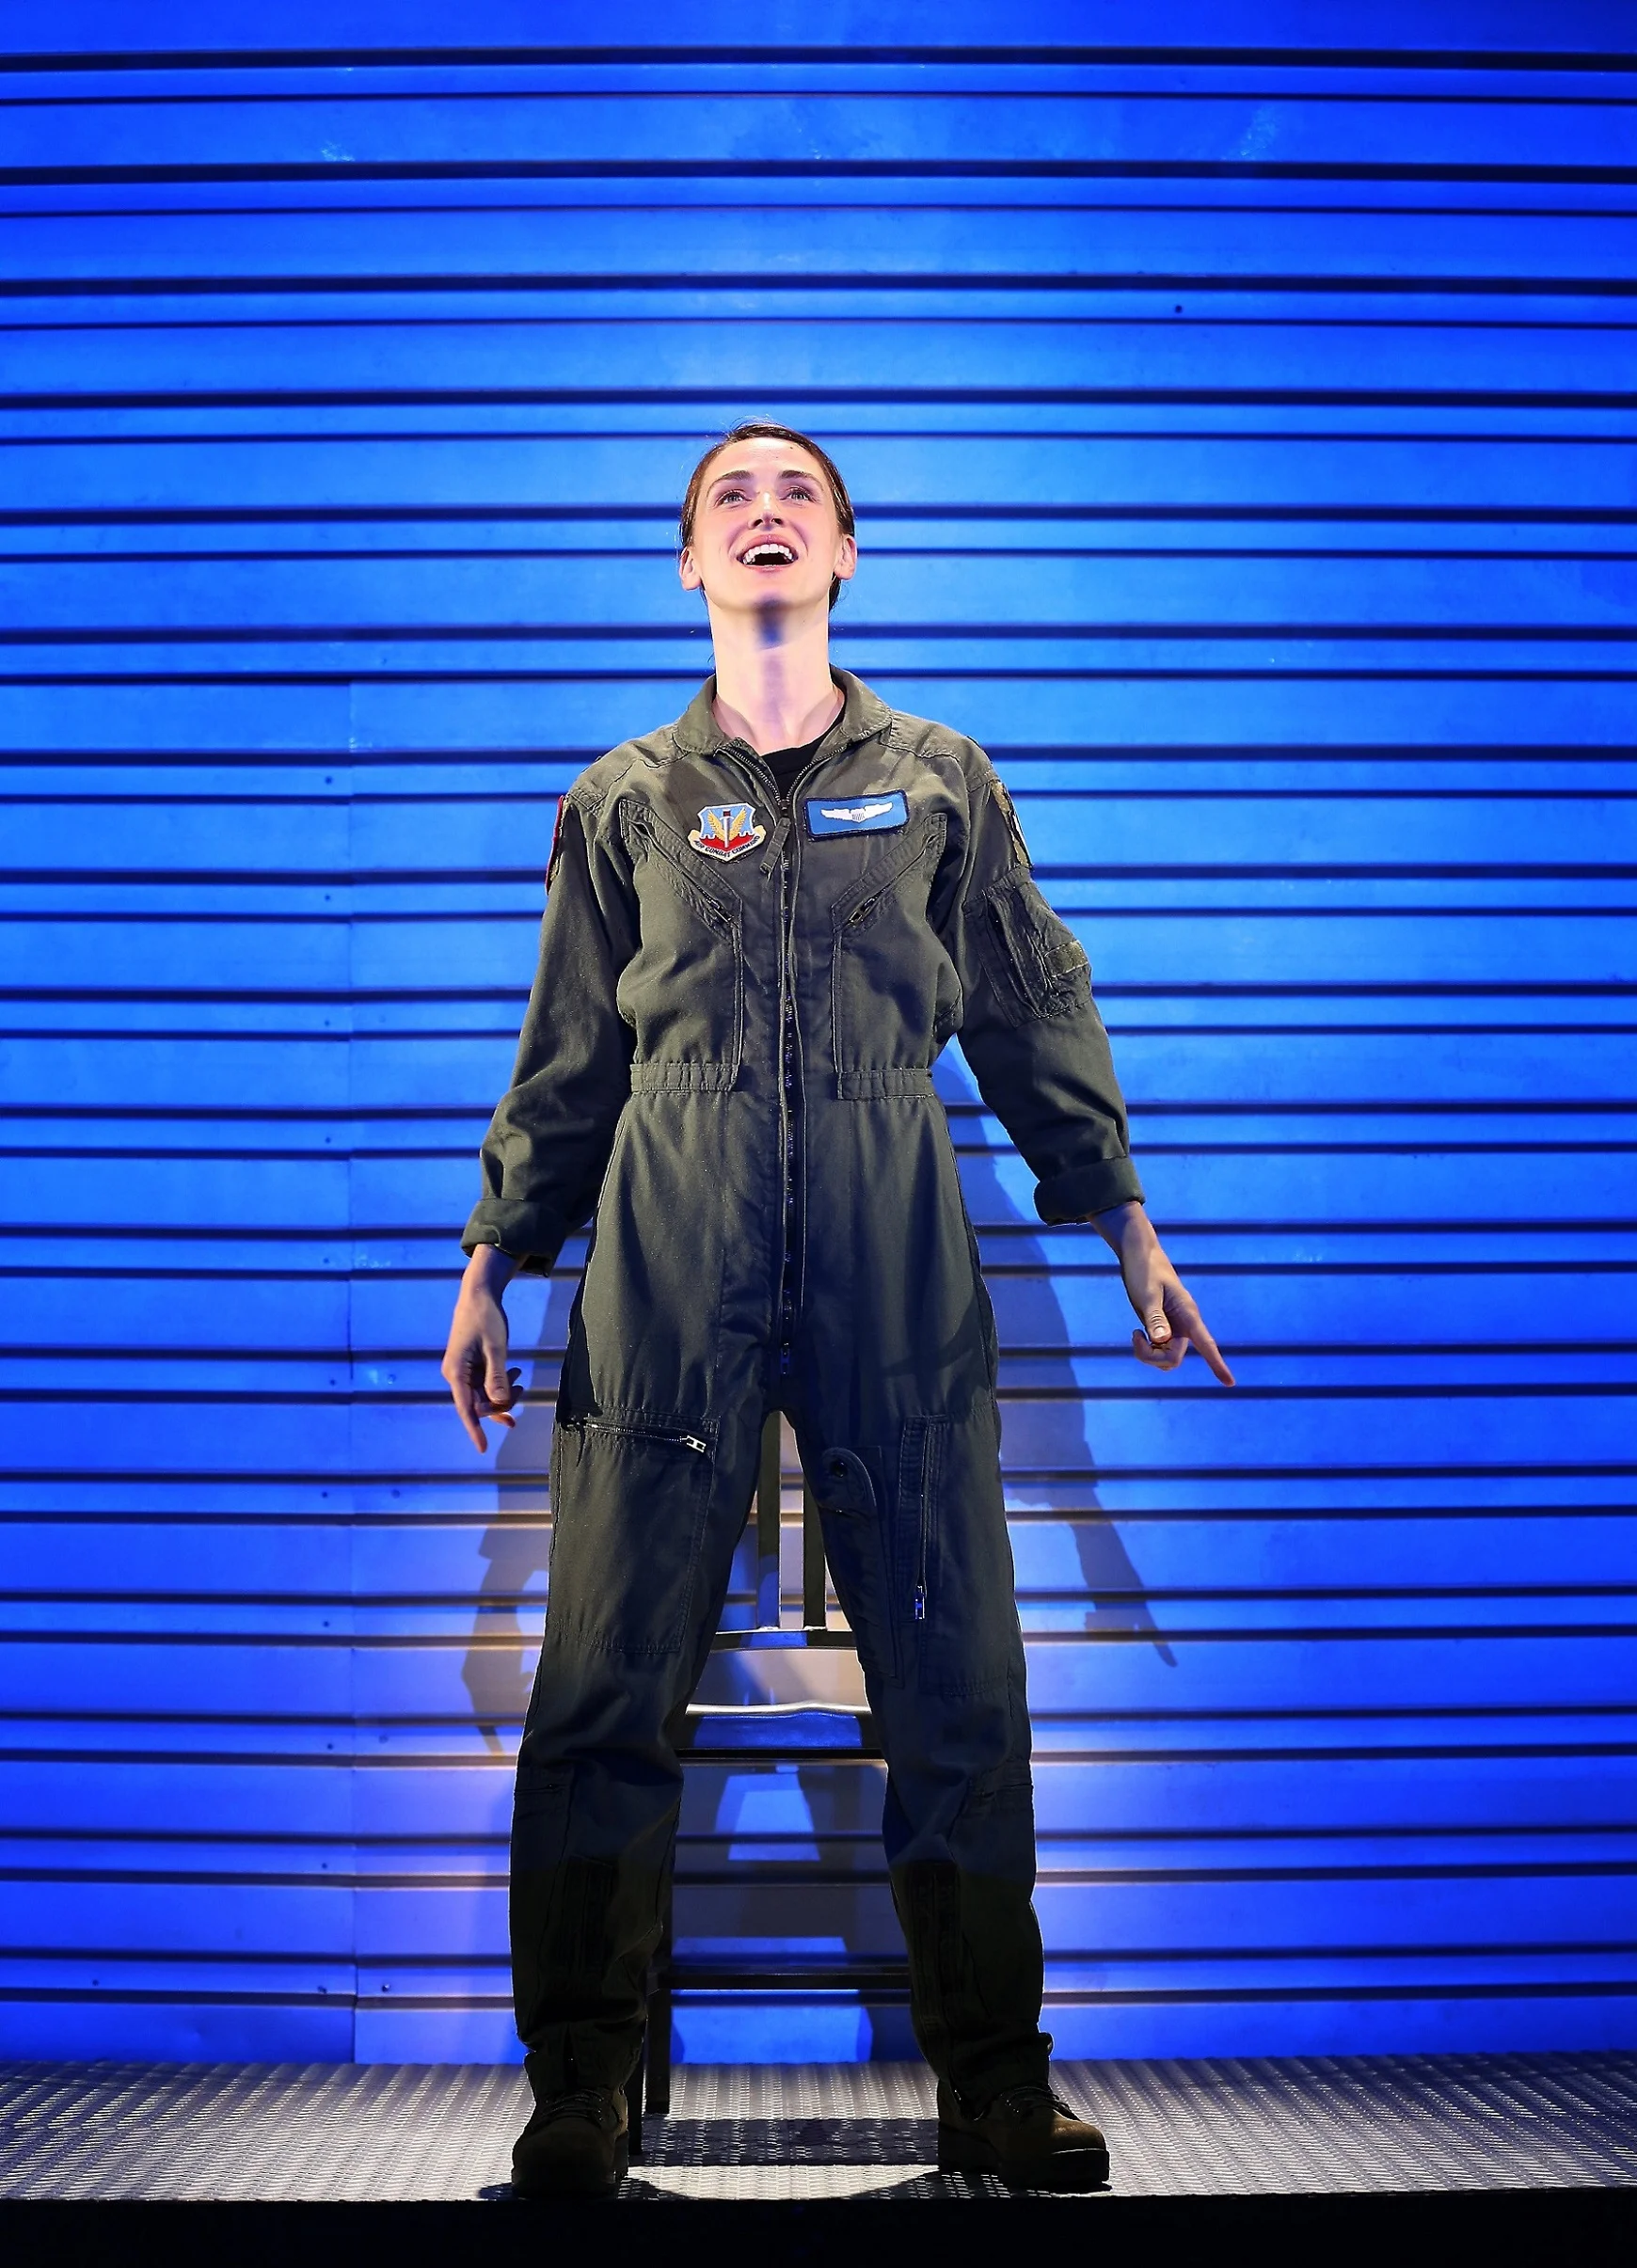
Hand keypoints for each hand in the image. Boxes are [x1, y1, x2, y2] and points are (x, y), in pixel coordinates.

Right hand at [442, 1244, 523, 1450]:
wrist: (478, 1294)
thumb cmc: (486, 1317)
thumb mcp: (496, 1347)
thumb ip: (498, 1378)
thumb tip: (500, 1405)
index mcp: (456, 1371)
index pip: (466, 1408)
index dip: (475, 1429)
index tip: (482, 1448)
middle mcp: (455, 1374)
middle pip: (478, 1403)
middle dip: (501, 1403)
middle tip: (523, 1390)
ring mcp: (462, 1371)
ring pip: (483, 1394)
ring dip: (503, 1392)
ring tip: (520, 1377)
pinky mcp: (469, 1366)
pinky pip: (484, 1384)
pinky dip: (500, 1383)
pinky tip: (514, 1372)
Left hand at [1089, 1201, 1234, 1385]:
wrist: (1139, 1254)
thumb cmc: (1144, 1270)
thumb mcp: (1147, 1294)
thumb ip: (1154, 1317)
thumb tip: (1162, 1341)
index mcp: (1187, 1314)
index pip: (1206, 1344)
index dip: (1217, 1364)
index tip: (1230, 1383)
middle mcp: (1184, 1324)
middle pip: (1173, 1358)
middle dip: (1152, 1357)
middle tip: (1134, 1335)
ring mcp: (1173, 1328)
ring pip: (1165, 1359)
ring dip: (1148, 1355)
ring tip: (1135, 1335)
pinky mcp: (1162, 1328)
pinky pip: (1158, 1351)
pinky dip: (1146, 1349)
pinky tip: (1138, 1335)